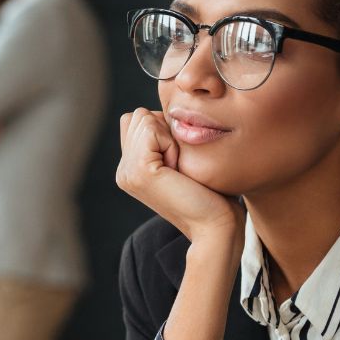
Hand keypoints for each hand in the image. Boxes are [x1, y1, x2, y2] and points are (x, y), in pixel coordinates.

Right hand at [115, 107, 243, 246]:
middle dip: (165, 131)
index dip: (164, 130)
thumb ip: (164, 139)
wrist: (216, 226)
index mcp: (131, 169)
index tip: (179, 161)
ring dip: (169, 137)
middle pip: (138, 116)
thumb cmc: (211, 194)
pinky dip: (172, 143)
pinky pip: (152, 129)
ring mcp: (127, 172)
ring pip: (144, 118)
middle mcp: (124, 170)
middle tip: (179, 166)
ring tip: (179, 169)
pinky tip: (178, 170)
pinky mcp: (139, 171)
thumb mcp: (182, 160)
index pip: (137, 120)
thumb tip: (165, 112)